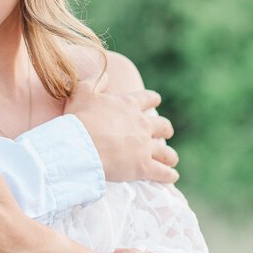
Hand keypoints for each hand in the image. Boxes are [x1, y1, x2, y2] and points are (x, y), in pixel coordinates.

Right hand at [64, 74, 178, 183]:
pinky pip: (162, 172)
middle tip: (166, 132)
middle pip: (162, 125)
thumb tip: (106, 75)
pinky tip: (173, 177)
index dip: (153, 99)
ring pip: (166, 151)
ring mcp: (144, 147)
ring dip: (170, 155)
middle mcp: (141, 125)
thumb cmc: (79, 120)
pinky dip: (169, 175)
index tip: (157, 100)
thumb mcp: (83, 93)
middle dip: (166, 129)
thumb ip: (95, 81)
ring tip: (172, 159)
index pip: (147, 98)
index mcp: (129, 106)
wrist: (80, 147)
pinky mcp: (143, 167)